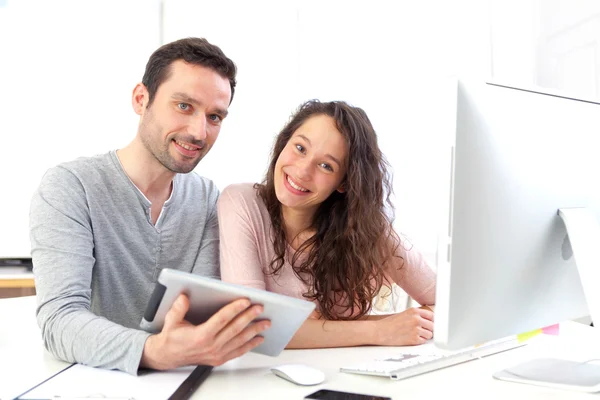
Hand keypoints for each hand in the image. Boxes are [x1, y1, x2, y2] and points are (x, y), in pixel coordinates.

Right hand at [141, 294, 270, 369]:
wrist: (168, 356)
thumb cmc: (172, 337)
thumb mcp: (171, 320)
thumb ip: (178, 308)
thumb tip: (185, 296)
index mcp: (200, 335)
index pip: (222, 319)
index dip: (235, 308)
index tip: (246, 300)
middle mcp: (210, 346)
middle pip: (235, 329)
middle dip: (249, 317)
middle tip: (260, 307)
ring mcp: (216, 354)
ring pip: (240, 340)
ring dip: (254, 330)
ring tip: (266, 322)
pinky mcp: (219, 359)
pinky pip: (238, 351)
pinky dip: (250, 345)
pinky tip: (259, 337)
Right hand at [373, 307, 433, 345]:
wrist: (380, 331)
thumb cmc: (390, 323)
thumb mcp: (404, 314)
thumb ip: (416, 316)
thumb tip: (429, 321)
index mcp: (414, 311)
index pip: (432, 316)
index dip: (432, 321)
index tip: (431, 324)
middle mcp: (416, 319)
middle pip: (433, 326)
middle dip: (429, 329)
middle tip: (423, 331)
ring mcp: (416, 329)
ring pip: (430, 335)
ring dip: (425, 336)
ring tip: (416, 335)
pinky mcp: (414, 339)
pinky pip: (424, 342)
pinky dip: (419, 341)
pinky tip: (412, 339)